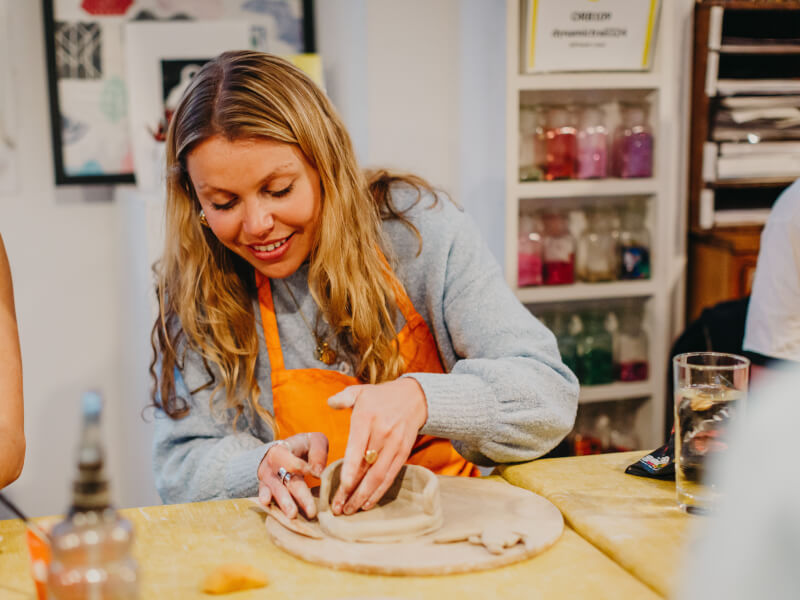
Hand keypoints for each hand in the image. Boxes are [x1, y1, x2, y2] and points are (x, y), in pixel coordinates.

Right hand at [257, 432, 327, 518]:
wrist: (283, 449)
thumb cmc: (303, 447)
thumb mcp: (314, 441)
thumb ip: (318, 454)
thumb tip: (318, 473)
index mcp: (283, 450)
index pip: (292, 460)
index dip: (301, 467)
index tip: (315, 474)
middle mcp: (272, 464)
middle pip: (287, 480)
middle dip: (299, 495)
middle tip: (311, 510)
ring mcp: (266, 477)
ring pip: (276, 490)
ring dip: (285, 503)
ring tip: (292, 515)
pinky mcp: (264, 488)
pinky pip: (265, 496)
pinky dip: (268, 503)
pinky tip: (267, 505)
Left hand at [327, 377, 427, 515]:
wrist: (414, 398)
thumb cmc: (380, 396)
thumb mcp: (360, 391)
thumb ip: (343, 398)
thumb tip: (329, 403)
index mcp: (367, 418)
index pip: (357, 448)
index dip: (351, 469)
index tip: (342, 485)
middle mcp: (382, 433)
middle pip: (367, 467)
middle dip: (352, 491)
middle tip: (338, 507)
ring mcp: (395, 445)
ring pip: (379, 476)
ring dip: (364, 496)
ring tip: (350, 510)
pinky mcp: (404, 453)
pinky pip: (391, 476)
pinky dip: (379, 492)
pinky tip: (367, 503)